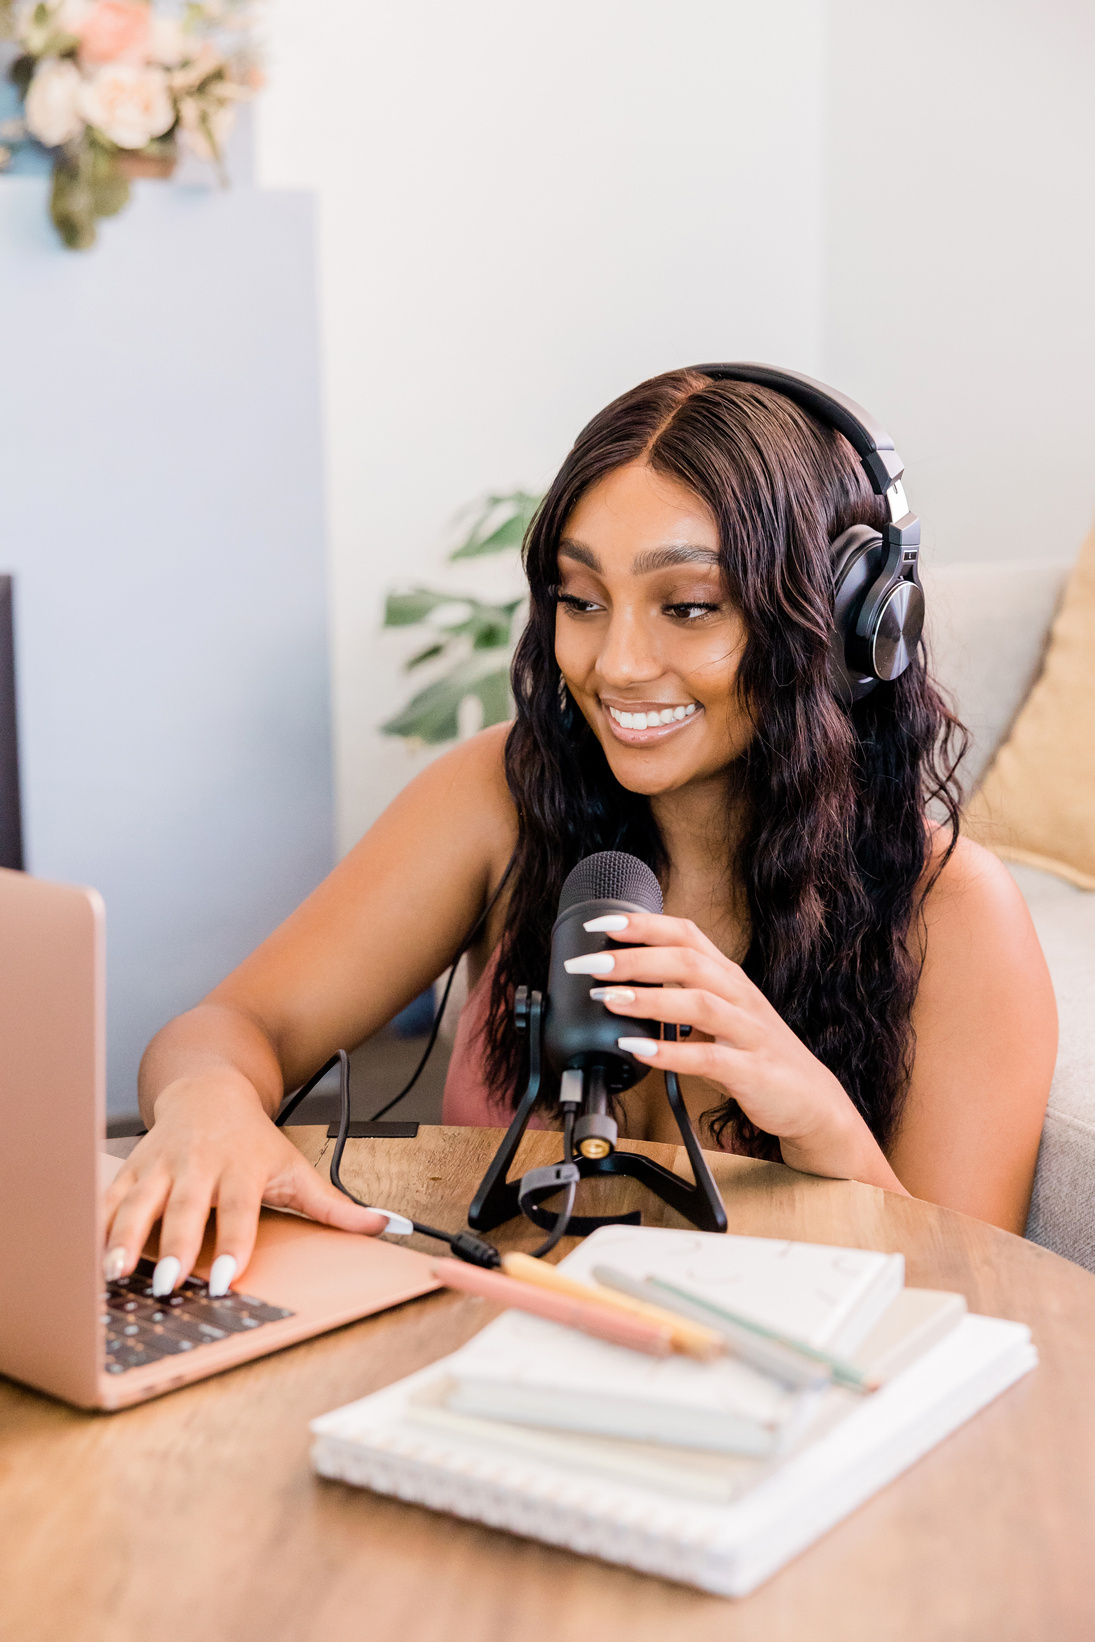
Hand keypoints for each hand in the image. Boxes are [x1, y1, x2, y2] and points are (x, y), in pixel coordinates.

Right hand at [102, 1072, 387, 1294]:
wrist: (209, 1088)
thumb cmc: (253, 1140)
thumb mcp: (296, 1167)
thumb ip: (335, 1206)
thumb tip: (386, 1228)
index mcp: (241, 1167)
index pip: (238, 1209)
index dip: (233, 1243)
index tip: (228, 1278)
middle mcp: (198, 1164)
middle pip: (184, 1209)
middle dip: (172, 1247)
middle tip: (166, 1284)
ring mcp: (160, 1164)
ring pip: (138, 1203)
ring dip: (124, 1239)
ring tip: (115, 1274)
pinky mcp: (132, 1167)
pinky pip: (109, 1197)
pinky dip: (97, 1225)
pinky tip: (87, 1256)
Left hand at [568, 912, 904, 1188]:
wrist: (812, 1100)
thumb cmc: (756, 1055)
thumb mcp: (720, 1015)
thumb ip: (680, 996)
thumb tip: (623, 984)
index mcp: (728, 977)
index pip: (686, 933)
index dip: (643, 924)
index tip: (601, 923)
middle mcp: (739, 996)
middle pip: (687, 960)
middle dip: (634, 957)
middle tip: (589, 962)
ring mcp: (748, 1032)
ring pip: (699, 1002)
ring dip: (649, 997)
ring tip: (607, 999)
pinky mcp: (752, 1070)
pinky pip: (709, 1058)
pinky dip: (671, 1053)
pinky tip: (639, 1050)